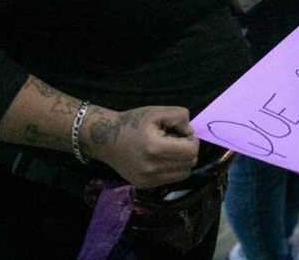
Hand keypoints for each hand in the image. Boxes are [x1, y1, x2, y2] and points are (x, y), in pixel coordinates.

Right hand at [83, 106, 198, 189]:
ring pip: (183, 174)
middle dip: (188, 150)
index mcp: (156, 148)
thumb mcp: (157, 111)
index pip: (191, 151)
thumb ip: (180, 117)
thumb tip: (190, 132)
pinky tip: (160, 159)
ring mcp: (148, 180)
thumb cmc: (132, 122)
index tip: (182, 134)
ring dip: (182, 161)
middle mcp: (152, 168)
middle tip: (176, 141)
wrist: (106, 139)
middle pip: (190, 163)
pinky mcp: (144, 186)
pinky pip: (170, 179)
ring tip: (169, 150)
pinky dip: (172, 169)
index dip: (192, 140)